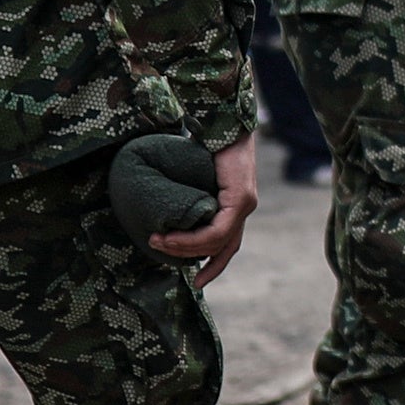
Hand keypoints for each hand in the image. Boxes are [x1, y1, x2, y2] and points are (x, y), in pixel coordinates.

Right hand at [148, 134, 258, 287]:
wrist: (222, 122)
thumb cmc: (205, 144)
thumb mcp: (195, 177)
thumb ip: (189, 195)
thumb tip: (164, 209)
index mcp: (236, 206)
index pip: (228, 245)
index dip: (214, 265)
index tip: (198, 282)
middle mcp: (244, 208)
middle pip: (221, 248)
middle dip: (190, 256)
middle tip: (161, 251)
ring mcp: (245, 205)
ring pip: (217, 241)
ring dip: (185, 246)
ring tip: (159, 241)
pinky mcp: (242, 199)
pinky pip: (219, 229)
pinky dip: (195, 237)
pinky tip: (174, 237)